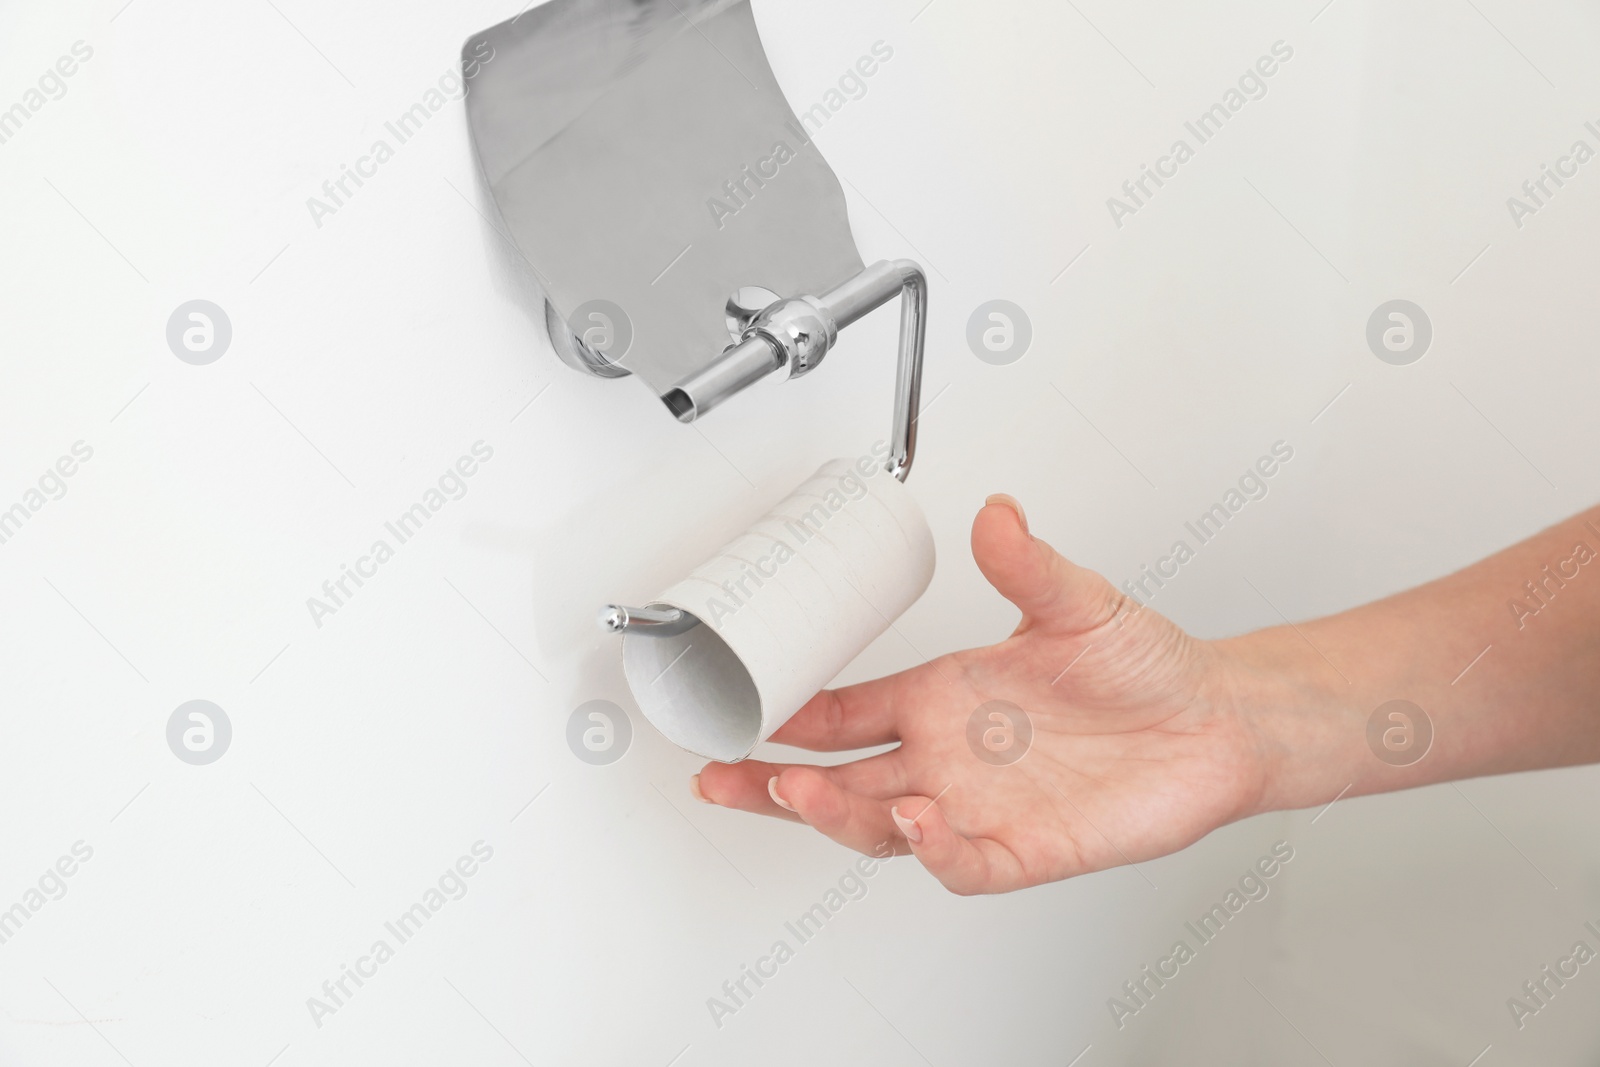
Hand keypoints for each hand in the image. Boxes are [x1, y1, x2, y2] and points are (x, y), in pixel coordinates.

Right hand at [693, 495, 1276, 894]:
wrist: (1216, 721)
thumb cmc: (1143, 666)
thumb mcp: (1079, 602)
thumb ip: (1029, 564)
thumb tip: (997, 513)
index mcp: (941, 699)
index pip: (844, 716)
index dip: (791, 719)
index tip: (746, 711)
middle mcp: (948, 757)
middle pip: (838, 782)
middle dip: (772, 784)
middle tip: (721, 778)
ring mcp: (979, 807)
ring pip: (881, 826)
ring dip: (835, 815)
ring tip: (800, 792)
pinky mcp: (1025, 850)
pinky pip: (963, 863)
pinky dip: (935, 851)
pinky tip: (919, 823)